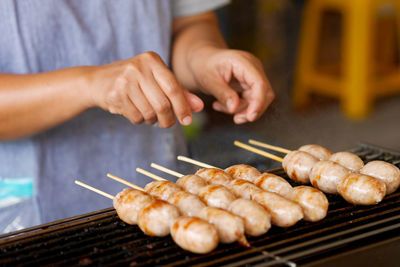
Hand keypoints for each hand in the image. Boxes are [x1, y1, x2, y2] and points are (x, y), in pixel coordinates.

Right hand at [89, 51, 203, 127]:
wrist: (97, 81)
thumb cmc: (134, 81)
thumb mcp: (156, 80)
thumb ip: (179, 92)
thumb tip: (200, 107)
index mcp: (152, 60)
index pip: (174, 88)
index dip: (183, 107)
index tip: (188, 121)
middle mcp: (138, 67)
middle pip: (163, 104)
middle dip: (168, 119)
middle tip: (167, 124)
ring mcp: (125, 80)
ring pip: (150, 113)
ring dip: (152, 120)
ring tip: (149, 115)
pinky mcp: (115, 94)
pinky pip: (136, 117)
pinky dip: (139, 120)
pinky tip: (135, 112)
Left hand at [189, 47, 273, 123]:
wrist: (201, 61)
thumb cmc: (203, 66)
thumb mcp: (208, 81)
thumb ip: (222, 94)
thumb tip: (234, 108)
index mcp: (242, 61)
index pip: (259, 83)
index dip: (258, 101)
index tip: (250, 117)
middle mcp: (253, 67)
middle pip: (265, 93)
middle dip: (253, 109)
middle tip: (237, 119)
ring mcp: (252, 76)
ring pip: (258, 99)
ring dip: (242, 109)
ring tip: (219, 107)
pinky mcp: (250, 84)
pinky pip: (250, 101)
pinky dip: (238, 107)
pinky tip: (220, 105)